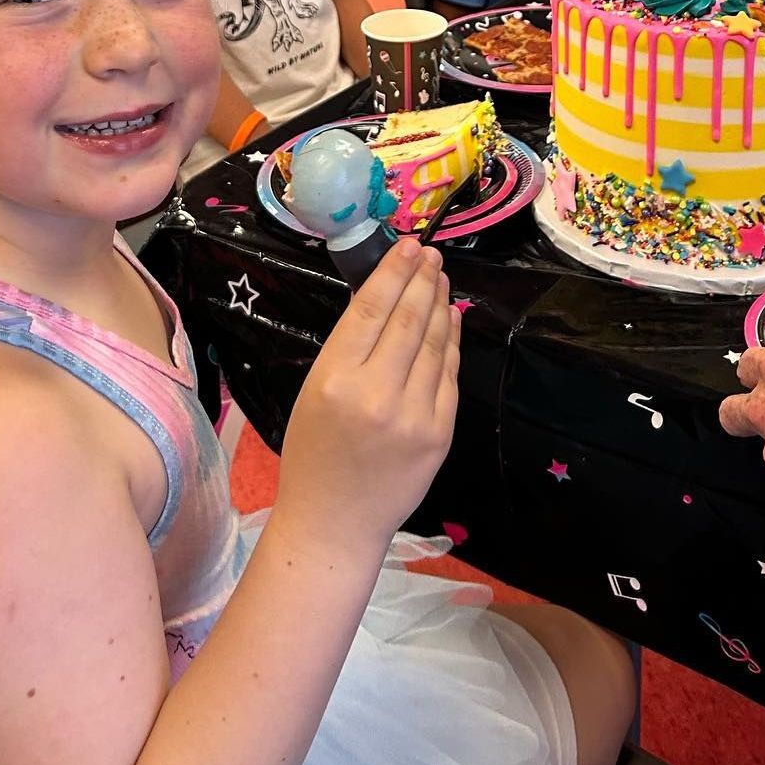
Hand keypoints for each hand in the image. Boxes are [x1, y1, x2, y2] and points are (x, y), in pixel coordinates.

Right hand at [275, 240, 459, 552]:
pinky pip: (448, 375)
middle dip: (422, 280)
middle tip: (431, 254)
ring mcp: (413, 416)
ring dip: (439, 305)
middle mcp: (376, 395)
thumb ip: (349, 348)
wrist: (336, 519)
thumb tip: (382, 296)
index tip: (408, 245)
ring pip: (433, 344)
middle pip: (408, 321)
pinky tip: (449, 319)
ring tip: (440, 278)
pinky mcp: (439, 434)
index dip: (393, 272)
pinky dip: (450, 342)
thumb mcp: (314, 391)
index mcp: (334, 380)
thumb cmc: (315, 452)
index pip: (371, 311)